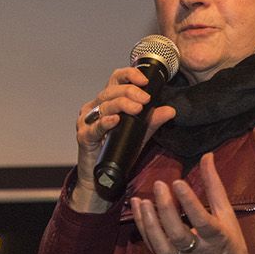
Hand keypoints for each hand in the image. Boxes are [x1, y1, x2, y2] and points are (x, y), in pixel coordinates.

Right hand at [69, 67, 175, 212]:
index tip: (144, 80)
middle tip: (145, 99)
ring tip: (137, 108)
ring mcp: (86, 122)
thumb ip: (152, 121)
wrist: (101, 178)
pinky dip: (105, 123)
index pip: (115, 80)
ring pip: (103, 106)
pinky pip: (94, 128)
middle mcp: (94, 108)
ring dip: (121, 104)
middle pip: (110, 91)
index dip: (129, 75)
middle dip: (129, 92)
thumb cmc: (116, 151)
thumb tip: (170, 110)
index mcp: (106, 102)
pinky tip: (115, 120)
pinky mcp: (83, 137)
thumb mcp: (139, 133)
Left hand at [129, 154, 254, 253]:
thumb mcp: (227, 215)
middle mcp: (199, 251)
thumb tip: (207, 156)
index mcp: (218, 238)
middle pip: (179, 234)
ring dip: (149, 223)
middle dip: (166, 209)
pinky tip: (137, 208)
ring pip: (163, 246)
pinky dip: (143, 229)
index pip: (202, 221)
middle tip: (159, 185)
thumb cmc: (230, 244)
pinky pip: (153, 248)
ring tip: (142, 201)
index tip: (178, 181)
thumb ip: (215, 186)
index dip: (190, 202)